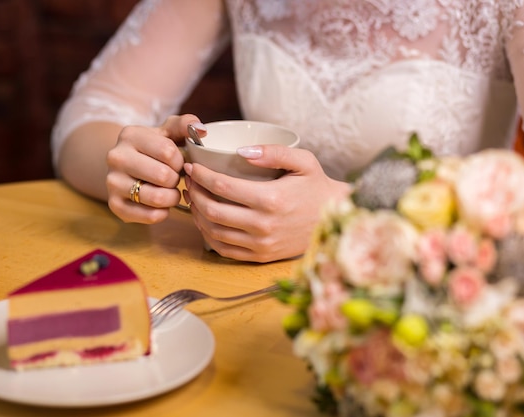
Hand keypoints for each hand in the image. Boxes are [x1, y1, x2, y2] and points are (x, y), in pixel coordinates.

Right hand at [105, 114, 202, 223]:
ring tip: (170, 191)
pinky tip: (161, 205)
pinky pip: (150, 216)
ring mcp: (112, 182)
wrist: (126, 166)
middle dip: (176, 179)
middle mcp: (116, 157)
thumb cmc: (154, 148)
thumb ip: (185, 125)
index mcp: (130, 135)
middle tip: (174, 178)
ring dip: (172, 197)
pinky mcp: (115, 205)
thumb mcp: (168, 131)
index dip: (180, 160)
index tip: (177, 162)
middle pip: (163, 176)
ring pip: (157, 198)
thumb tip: (201, 129)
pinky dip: (162, 213)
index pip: (168, 152)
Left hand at [183, 145, 350, 262]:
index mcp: (271, 199)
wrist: (334, 219)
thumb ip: (274, 152)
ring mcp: (260, 244)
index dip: (200, 175)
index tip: (191, 166)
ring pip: (213, 231)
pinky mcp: (260, 256)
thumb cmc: (317, 187)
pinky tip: (204, 219)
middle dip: (193, 193)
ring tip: (193, 197)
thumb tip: (241, 152)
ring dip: (196, 213)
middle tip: (188, 181)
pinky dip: (208, 234)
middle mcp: (263, 225)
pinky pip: (224, 249)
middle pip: (212, 210)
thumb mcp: (304, 161)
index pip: (222, 186)